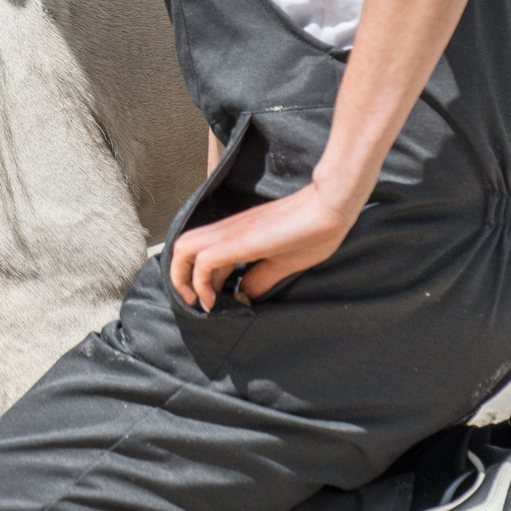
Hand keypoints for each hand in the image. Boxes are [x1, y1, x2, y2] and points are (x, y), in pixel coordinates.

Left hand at [167, 181, 359, 310]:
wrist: (330, 207)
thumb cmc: (313, 232)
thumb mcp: (282, 264)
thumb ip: (260, 278)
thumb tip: (245, 294)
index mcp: (237, 234)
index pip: (202, 255)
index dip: (200, 281)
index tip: (214, 302)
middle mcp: (227, 231)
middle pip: (181, 248)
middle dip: (180, 278)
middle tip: (196, 303)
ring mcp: (230, 233)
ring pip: (183, 250)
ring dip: (183, 278)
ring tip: (201, 302)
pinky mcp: (238, 240)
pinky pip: (203, 261)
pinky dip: (200, 283)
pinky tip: (214, 300)